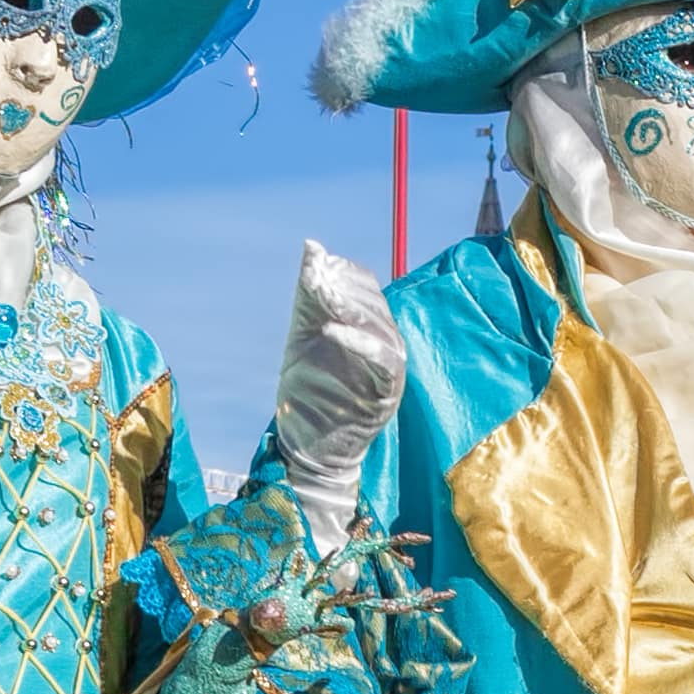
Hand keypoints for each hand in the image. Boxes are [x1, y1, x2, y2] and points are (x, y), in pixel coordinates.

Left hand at [272, 242, 406, 541]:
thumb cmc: (308, 392)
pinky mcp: (387, 391)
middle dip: (343, 286)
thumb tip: (312, 246)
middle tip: (313, 274)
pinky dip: (357, 342)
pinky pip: (381, 359)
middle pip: (373, 303)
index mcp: (368, 326)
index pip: (364, 286)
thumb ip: (310, 296)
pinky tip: (330, 331)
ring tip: (320, 294)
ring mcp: (390, 368)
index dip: (340, 272)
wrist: (310, 447)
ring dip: (349, 308)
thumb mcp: (304, 336)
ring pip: (381, 327)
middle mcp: (385, 343)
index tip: (312, 263)